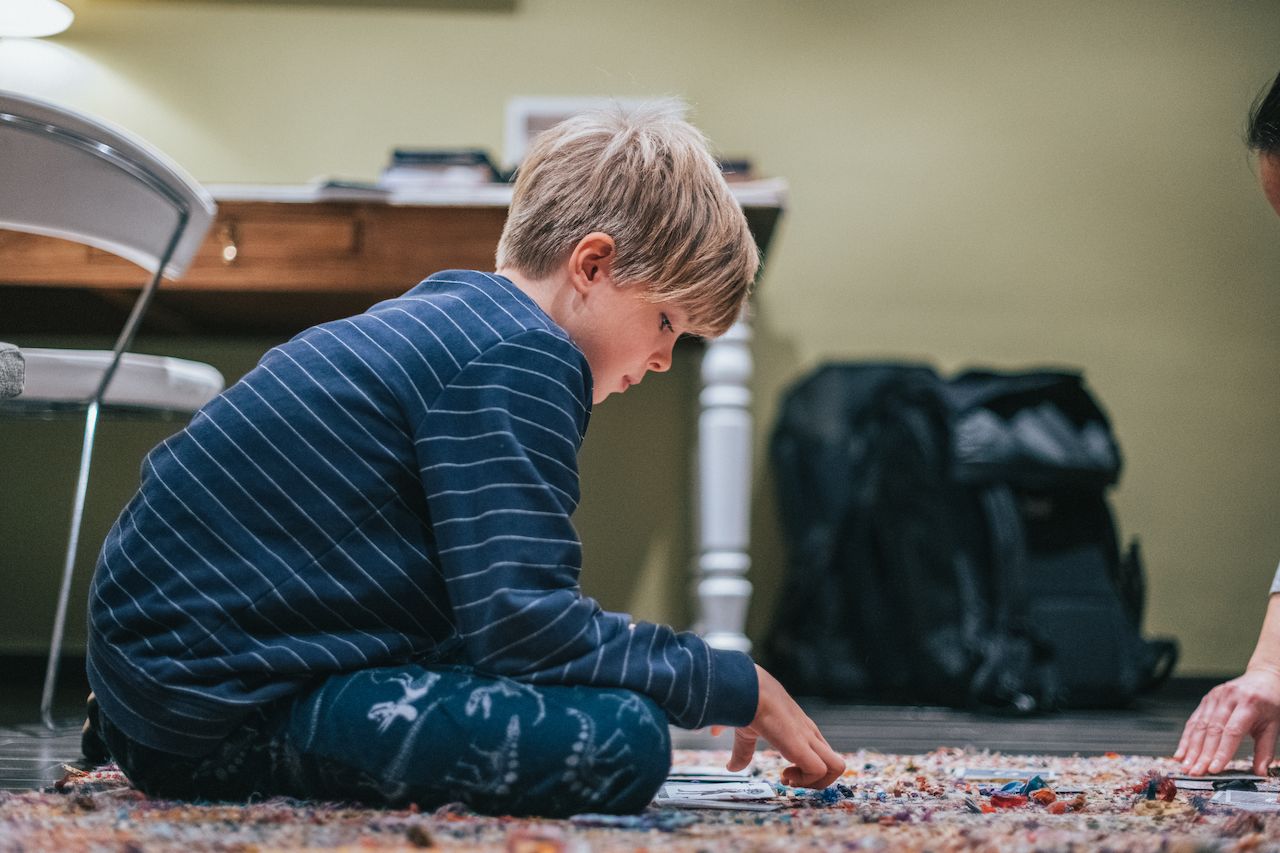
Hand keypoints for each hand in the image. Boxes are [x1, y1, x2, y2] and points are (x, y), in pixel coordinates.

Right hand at [723, 664, 844, 788]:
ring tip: (789, 777)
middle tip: (790, 779)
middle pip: (835, 763)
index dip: (806, 772)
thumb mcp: (747, 733)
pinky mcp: (802, 745)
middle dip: (816, 781)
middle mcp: (810, 734)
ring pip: (837, 767)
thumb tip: (731, 767)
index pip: (821, 754)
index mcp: (801, 730)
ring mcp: (809, 738)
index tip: (783, 774)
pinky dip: (805, 780)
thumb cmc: (748, 705)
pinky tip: (785, 772)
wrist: (749, 690)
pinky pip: (820, 770)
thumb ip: (743, 752)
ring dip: (815, 782)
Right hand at [1175, 668, 1279, 774]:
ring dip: (1190, 748)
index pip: (1232, 731)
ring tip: (1185, 766)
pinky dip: (1186, 738)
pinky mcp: (1206, 699)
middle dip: (1202, 754)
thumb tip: (1260, 773)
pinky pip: (1194, 720)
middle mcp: (1228, 698)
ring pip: (1199, 726)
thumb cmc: (1271, 703)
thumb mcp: (1274, 726)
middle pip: (1212, 730)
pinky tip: (1181, 752)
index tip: (1214, 769)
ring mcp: (1214, 697)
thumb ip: (1265, 750)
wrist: (1264, 678)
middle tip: (1195, 772)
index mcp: (1249, 703)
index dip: (1221, 751)